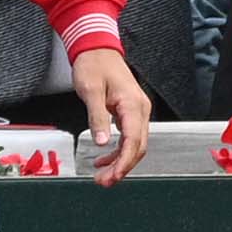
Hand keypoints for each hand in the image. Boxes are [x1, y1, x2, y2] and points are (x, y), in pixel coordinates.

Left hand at [71, 46, 150, 186]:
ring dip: (120, 162)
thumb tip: (101, 143)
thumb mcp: (91, 90)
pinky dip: (118, 151)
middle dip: (122, 168)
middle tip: (103, 182)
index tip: (113, 177)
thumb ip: (97, 117)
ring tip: (102, 176)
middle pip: (137, 147)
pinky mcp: (131, 113)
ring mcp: (137, 112)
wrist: (98, 49)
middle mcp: (140, 110)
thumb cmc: (94, 65)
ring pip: (134, 145)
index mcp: (133, 105)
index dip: (124, 162)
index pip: (133, 141)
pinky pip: (129, 137)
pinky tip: (104, 158)